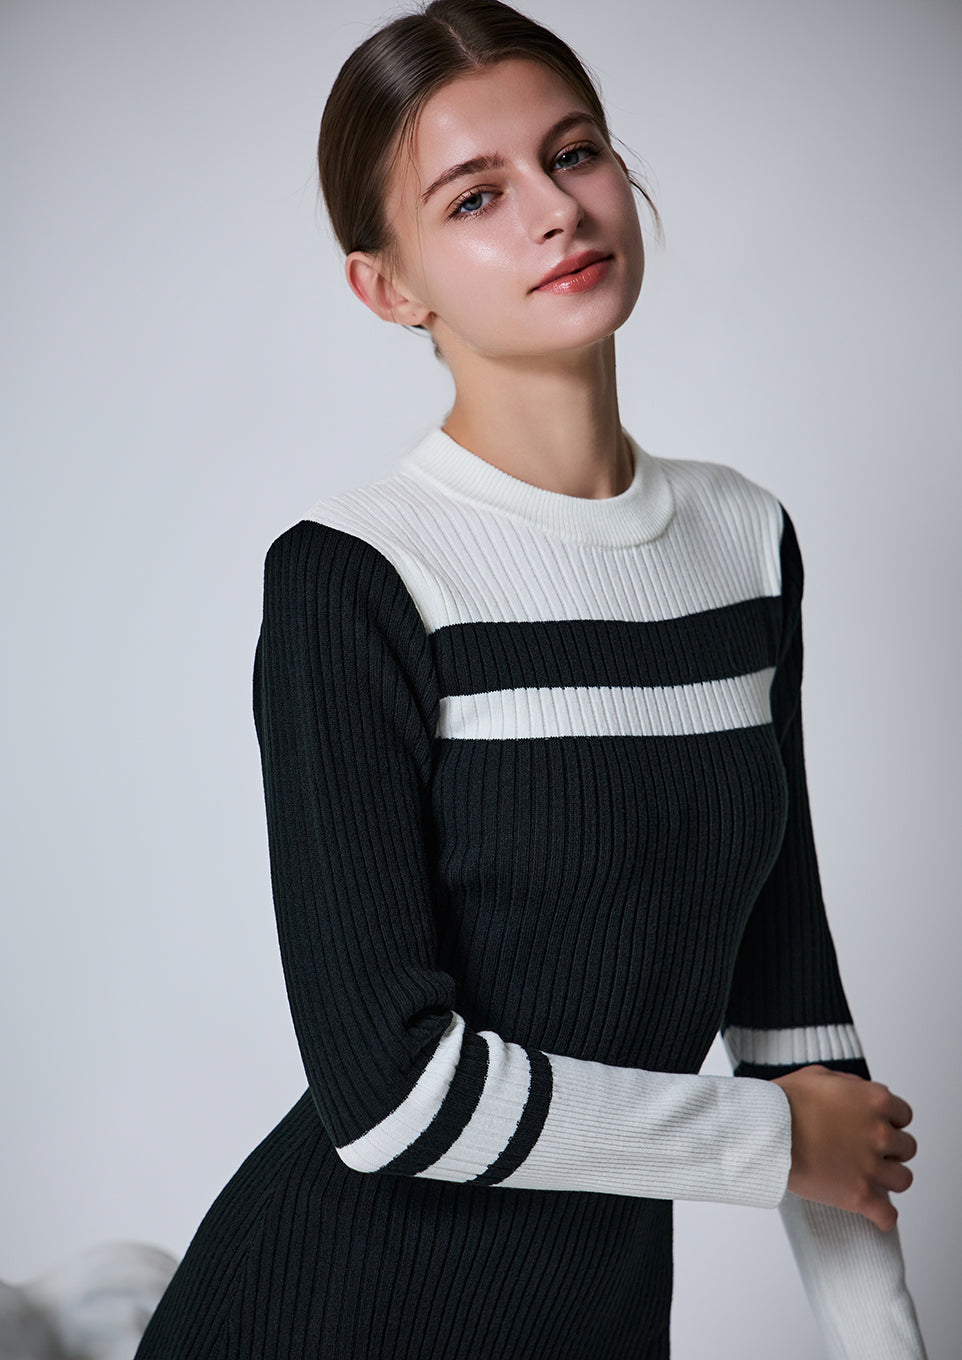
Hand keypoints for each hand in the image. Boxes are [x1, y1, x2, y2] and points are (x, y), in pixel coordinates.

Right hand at [771, 1064, 916, 1231]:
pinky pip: (888, 1215)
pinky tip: (874, 1210)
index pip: (904, 1115)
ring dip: (889, 1178)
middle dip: (890, 1149)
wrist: (764, 1131)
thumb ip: (850, 1084)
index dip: (889, 1120)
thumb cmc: (785, 1103)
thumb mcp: (820, 1075)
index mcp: (875, 1101)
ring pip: (903, 1179)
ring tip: (871, 1177)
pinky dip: (883, 1216)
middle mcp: (880, 1133)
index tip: (876, 1126)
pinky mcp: (859, 1195)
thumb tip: (861, 1094)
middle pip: (907, 1147)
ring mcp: (871, 1166)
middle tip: (869, 1150)